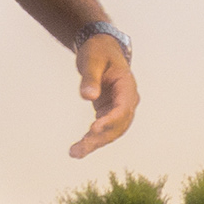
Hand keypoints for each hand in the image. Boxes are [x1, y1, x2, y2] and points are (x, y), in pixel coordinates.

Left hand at [69, 30, 137, 161]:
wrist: (102, 50)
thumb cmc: (98, 52)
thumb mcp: (92, 60)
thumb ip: (90, 78)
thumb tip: (87, 96)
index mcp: (127, 87)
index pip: (123, 109)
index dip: (110, 120)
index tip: (93, 129)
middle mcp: (128, 101)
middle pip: (117, 126)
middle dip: (99, 139)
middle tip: (78, 150)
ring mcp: (120, 108)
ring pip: (112, 131)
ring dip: (95, 143)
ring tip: (75, 153)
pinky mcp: (109, 112)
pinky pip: (104, 129)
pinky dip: (92, 138)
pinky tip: (79, 147)